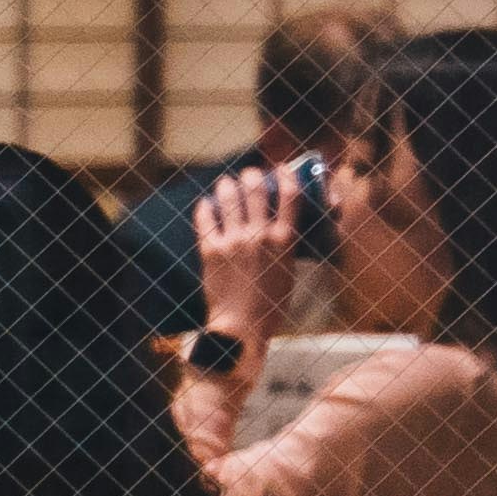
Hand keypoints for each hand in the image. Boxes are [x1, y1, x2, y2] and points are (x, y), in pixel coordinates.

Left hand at [192, 161, 308, 341]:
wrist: (240, 328)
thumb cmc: (270, 305)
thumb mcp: (289, 270)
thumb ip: (284, 245)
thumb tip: (280, 225)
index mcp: (284, 241)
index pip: (290, 195)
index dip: (287, 175)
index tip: (282, 167)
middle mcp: (259, 236)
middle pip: (256, 189)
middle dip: (252, 176)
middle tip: (249, 175)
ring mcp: (233, 241)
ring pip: (229, 197)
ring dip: (227, 185)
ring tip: (226, 184)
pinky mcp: (210, 250)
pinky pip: (206, 218)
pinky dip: (206, 207)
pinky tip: (207, 205)